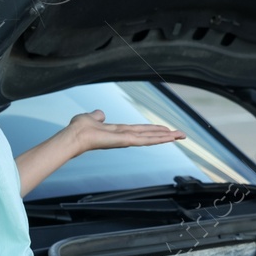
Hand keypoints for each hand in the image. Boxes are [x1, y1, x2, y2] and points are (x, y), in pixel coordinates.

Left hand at [63, 109, 184, 154]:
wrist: (74, 136)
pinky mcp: (125, 141)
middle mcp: (125, 137)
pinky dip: (158, 139)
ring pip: (150, 138)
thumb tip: (100, 114)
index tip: (165, 130)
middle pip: (149, 135)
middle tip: (181, 135)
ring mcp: (126, 140)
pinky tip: (169, 137)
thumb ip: (97, 116)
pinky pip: (145, 140)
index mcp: (118, 131)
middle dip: (165, 135)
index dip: (153, 130)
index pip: (140, 130)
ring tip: (181, 136)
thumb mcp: (90, 118)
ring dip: (167, 137)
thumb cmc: (78, 129)